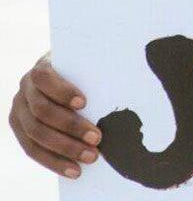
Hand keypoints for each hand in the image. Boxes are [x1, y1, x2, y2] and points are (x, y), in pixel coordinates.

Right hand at [8, 54, 100, 178]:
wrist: (59, 76)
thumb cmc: (81, 70)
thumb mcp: (86, 64)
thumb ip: (97, 71)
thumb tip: (131, 79)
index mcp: (41, 67)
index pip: (45, 78)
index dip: (62, 91)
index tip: (84, 103)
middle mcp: (25, 89)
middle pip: (42, 111)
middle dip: (70, 127)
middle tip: (97, 138)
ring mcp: (19, 110)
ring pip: (36, 134)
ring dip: (65, 149)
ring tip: (91, 157)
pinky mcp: (19, 129)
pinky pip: (32, 150)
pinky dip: (54, 162)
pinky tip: (74, 170)